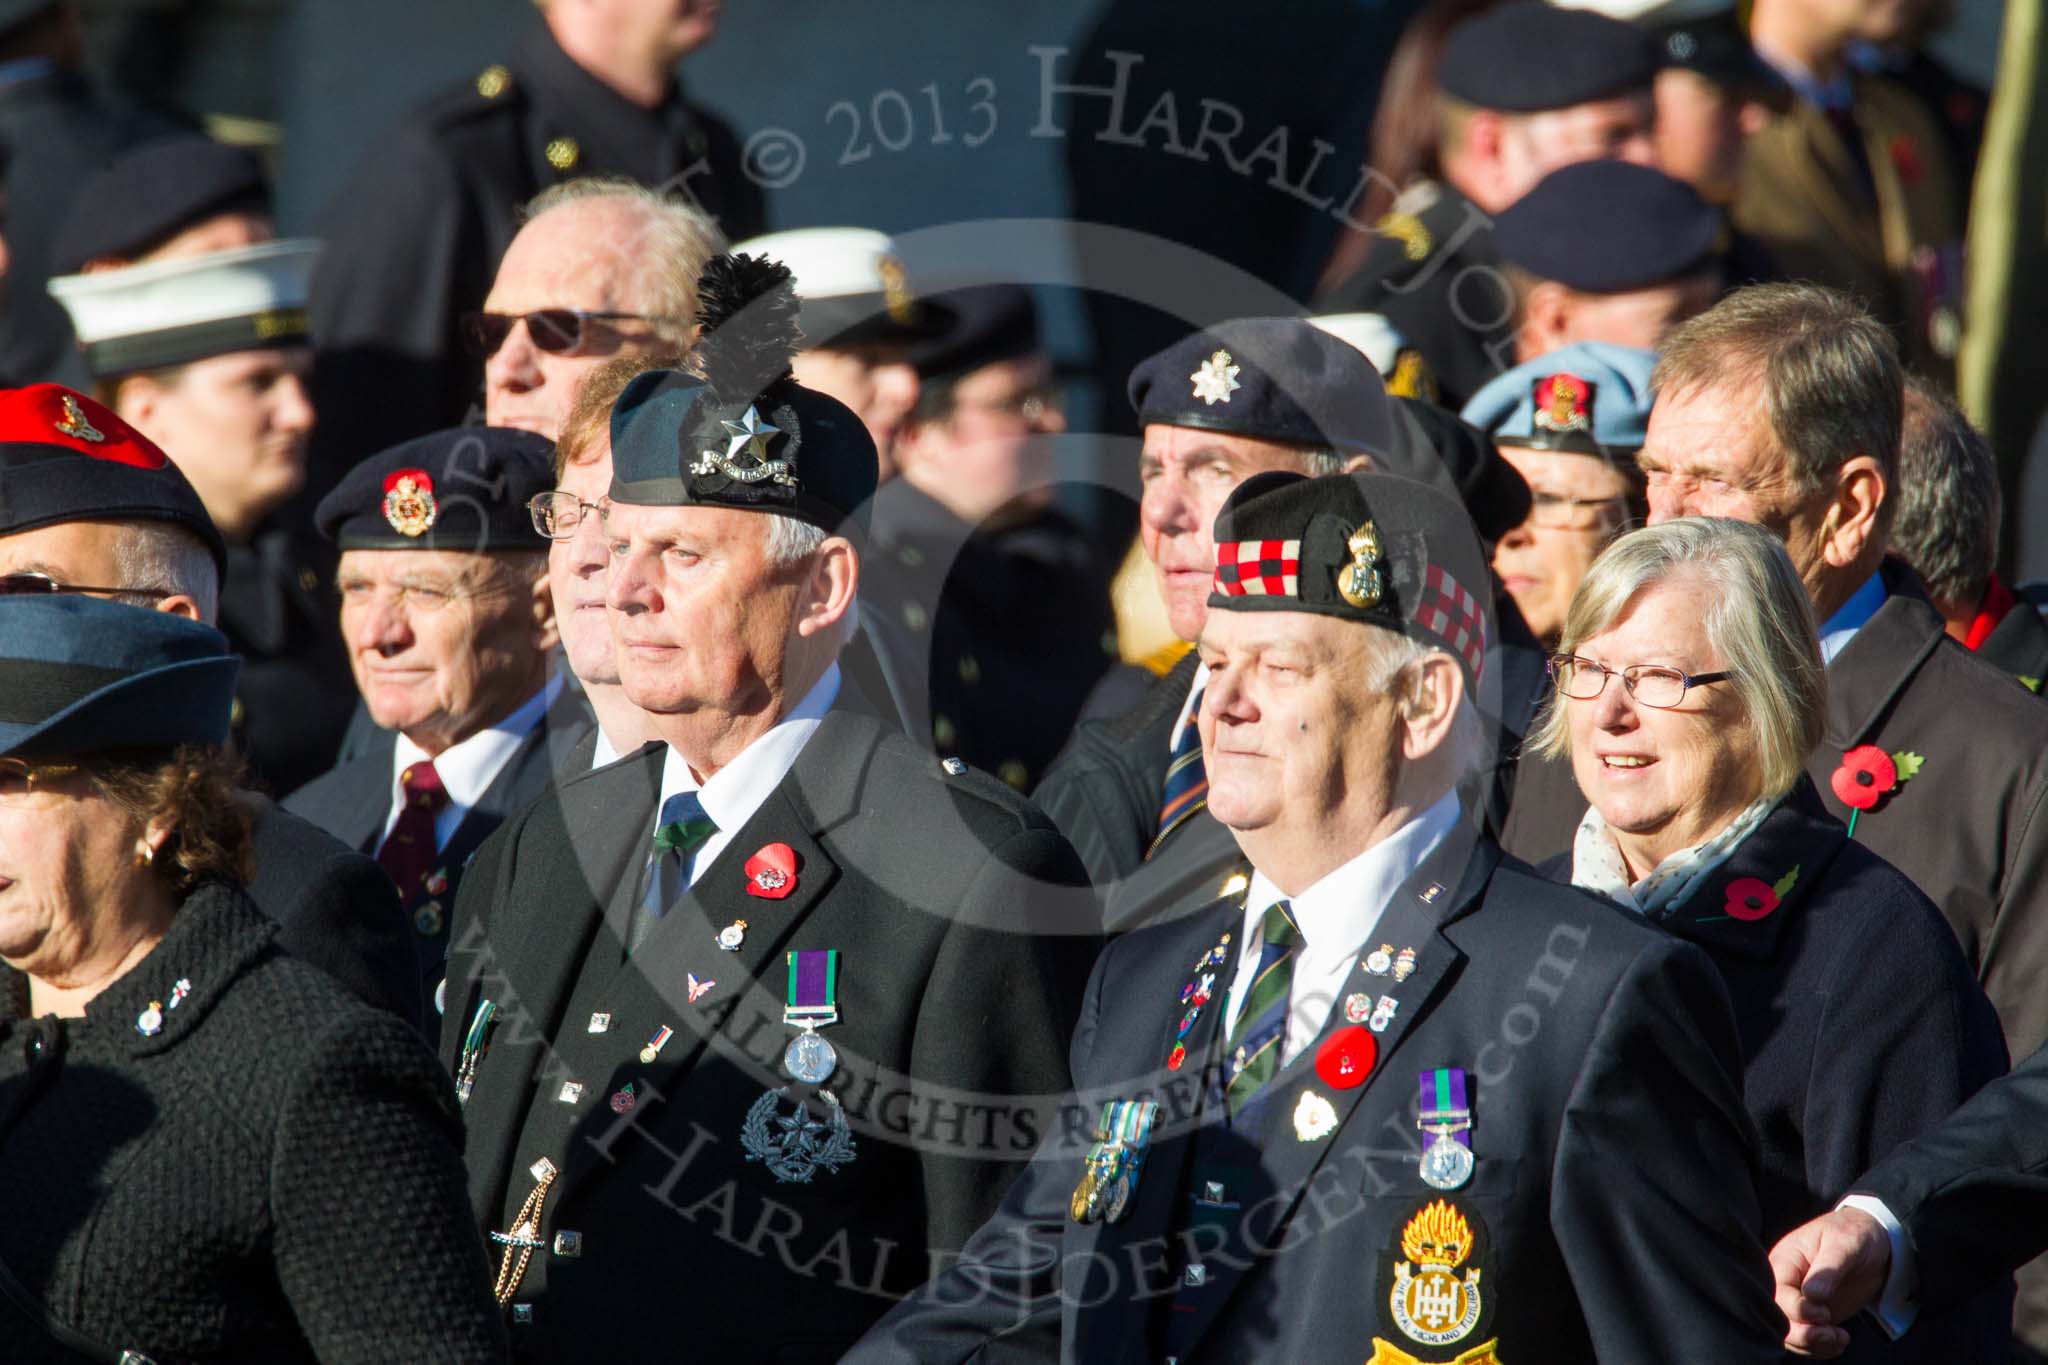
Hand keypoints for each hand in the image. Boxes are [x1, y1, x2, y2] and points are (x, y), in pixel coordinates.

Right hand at [1768, 1206, 1891, 1356]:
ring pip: (1791, 1333)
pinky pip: (1808, 1339)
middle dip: (1803, 1334)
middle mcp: (1786, 1283)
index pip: (1778, 1295)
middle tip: (1832, 1335)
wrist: (1873, 1242)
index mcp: (1784, 1261)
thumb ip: (1827, 1269)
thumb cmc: (1853, 1234)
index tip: (1825, 1312)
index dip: (1799, 1311)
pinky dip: (1822, 1348)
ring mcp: (1799, 1300)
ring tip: (1840, 1338)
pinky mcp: (1813, 1315)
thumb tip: (1811, 1296)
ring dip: (1814, 1345)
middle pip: (1778, 1318)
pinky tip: (1840, 1340)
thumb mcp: (1844, 1244)